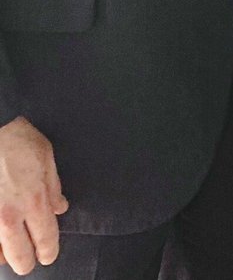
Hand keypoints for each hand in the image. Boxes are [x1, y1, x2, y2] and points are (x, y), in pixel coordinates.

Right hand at [0, 117, 67, 274]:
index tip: (48, 255)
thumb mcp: (46, 156)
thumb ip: (53, 186)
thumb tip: (60, 208)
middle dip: (27, 262)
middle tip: (29, 259)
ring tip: (9, 248)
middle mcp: (9, 216)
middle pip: (19, 257)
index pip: (45, 239)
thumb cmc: (17, 138)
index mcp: (34, 200)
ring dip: (4, 255)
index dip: (49, 252)